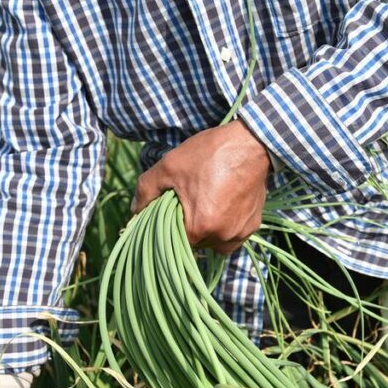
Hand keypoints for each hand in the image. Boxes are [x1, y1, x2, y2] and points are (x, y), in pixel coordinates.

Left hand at [133, 120, 271, 254]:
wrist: (251, 143)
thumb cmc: (209, 153)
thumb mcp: (169, 166)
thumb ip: (146, 190)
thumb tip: (134, 210)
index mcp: (198, 227)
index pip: (173, 241)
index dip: (166, 227)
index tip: (167, 213)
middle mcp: (221, 236)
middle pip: (194, 243)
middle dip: (186, 228)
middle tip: (186, 204)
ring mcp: (239, 233)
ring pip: (213, 242)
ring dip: (205, 230)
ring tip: (204, 205)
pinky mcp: (252, 226)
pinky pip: (232, 236)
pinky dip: (224, 227)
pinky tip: (221, 207)